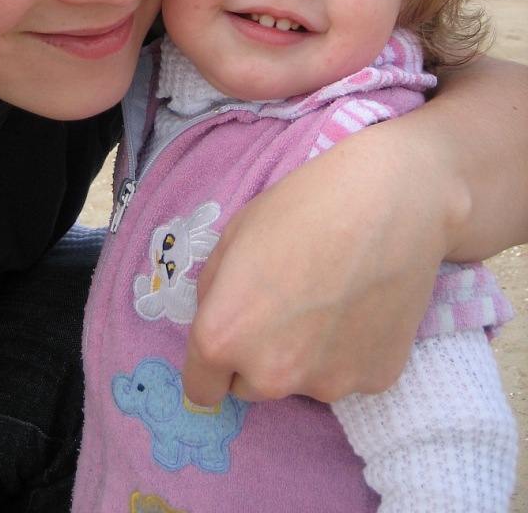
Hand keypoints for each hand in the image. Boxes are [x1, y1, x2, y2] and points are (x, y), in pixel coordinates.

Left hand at [181, 126, 449, 406]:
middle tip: (285, 302)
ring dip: (304, 355)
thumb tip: (217, 320)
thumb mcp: (232, 236)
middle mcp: (272, 376)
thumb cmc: (302, 207)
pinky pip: (346, 372)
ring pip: (300, 382)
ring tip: (329, 296)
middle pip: (250, 386)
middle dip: (257, 355)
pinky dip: (348, 350)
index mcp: (224, 337)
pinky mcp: (376, 381)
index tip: (227, 346)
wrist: (390, 200)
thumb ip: (213, 292)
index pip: (201, 389)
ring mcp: (329, 384)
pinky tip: (361, 304)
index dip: (209, 366)